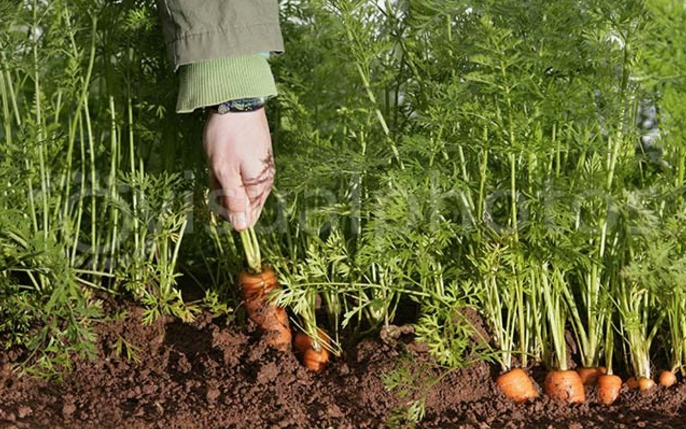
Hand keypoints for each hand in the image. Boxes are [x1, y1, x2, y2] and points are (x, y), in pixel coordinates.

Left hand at [203, 108, 274, 230]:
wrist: (237, 101)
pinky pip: (237, 173)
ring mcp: (260, 170)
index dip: (227, 212)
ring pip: (235, 187)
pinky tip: (221, 154)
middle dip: (222, 192)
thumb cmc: (228, 137)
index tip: (216, 192)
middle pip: (239, 203)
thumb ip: (233, 201)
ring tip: (218, 158)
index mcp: (259, 188)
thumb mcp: (224, 171)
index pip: (246, 218)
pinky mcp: (255, 159)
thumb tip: (241, 229)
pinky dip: (226, 167)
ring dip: (222, 178)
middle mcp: (264, 182)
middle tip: (215, 170)